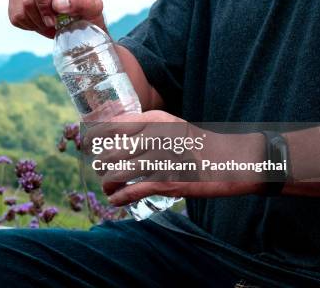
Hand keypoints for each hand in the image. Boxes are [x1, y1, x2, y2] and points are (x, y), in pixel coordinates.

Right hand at [8, 0, 104, 37]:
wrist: (80, 12)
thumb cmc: (87, 5)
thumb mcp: (92, 4)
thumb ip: (79, 2)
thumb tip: (57, 4)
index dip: (43, 2)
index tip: (53, 20)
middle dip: (42, 19)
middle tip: (56, 26)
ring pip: (19, 11)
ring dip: (36, 24)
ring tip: (51, 25)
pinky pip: (15, 17)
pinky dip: (29, 25)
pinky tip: (42, 23)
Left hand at [84, 110, 266, 205]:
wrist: (233, 160)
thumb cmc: (198, 144)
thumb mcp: (171, 125)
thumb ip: (145, 127)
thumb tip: (113, 136)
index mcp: (154, 119)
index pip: (112, 126)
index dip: (93, 137)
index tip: (86, 145)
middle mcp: (155, 136)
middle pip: (111, 152)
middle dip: (101, 163)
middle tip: (101, 169)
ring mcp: (161, 159)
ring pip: (118, 172)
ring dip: (108, 182)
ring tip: (108, 185)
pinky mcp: (168, 182)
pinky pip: (133, 190)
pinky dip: (119, 197)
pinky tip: (115, 199)